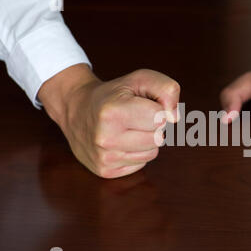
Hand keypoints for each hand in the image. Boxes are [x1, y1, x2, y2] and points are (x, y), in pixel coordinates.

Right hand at [38, 65, 179, 177]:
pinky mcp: (105, 171)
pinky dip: (136, 153)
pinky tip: (121, 142)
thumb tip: (174, 117)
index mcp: (112, 112)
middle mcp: (105, 138)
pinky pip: (141, 164)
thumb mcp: (139, 79)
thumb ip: (166, 89)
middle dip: (152, 126)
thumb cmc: (113, 94)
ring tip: (126, 129)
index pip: (160, 118)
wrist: (75, 109)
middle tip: (133, 117)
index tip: (140, 104)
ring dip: (146, 140)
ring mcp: (104, 157)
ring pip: (152, 153)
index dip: (156, 108)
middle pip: (158, 138)